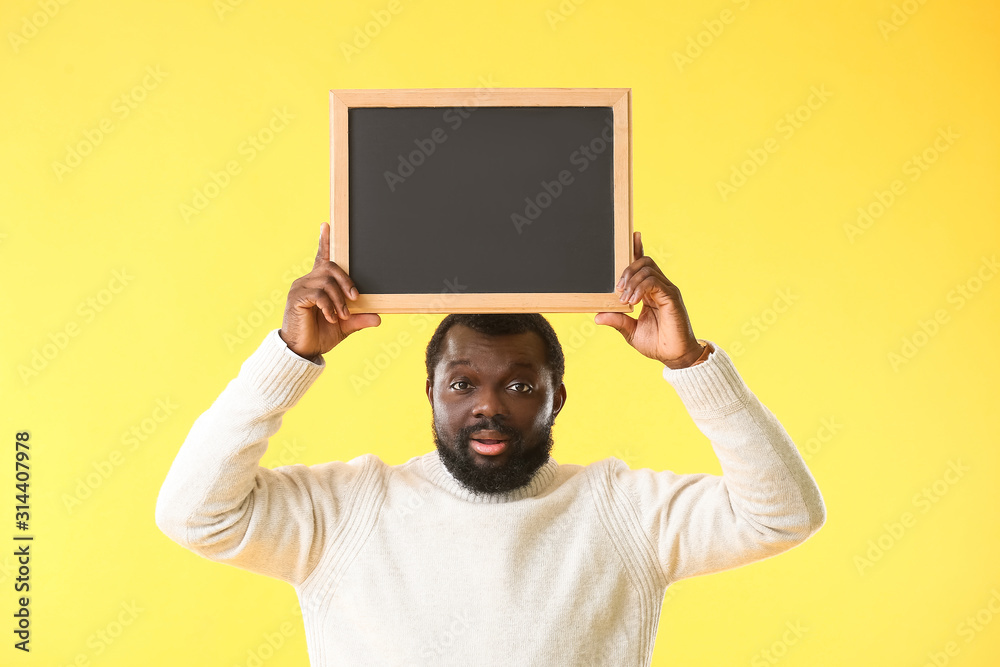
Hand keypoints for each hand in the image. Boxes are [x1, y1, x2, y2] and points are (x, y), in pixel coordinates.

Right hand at [279, 222, 379, 359]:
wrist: (302, 351)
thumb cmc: (320, 335)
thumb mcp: (344, 326)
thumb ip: (359, 319)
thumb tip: (379, 317)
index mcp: (318, 283)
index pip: (321, 257)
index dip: (324, 241)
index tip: (326, 225)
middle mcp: (308, 280)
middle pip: (331, 266)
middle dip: (347, 281)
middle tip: (355, 298)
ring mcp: (300, 287)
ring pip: (326, 281)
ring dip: (339, 299)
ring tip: (342, 315)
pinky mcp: (296, 297)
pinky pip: (318, 294)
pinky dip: (329, 306)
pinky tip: (332, 318)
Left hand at [595, 231, 704, 368]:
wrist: (675, 357)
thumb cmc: (657, 344)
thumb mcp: (631, 331)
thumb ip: (617, 320)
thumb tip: (597, 316)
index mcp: (651, 292)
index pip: (643, 265)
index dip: (637, 250)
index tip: (631, 237)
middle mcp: (660, 287)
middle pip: (644, 262)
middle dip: (627, 268)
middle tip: (617, 287)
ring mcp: (667, 290)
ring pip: (648, 269)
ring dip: (631, 280)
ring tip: (624, 298)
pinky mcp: (671, 297)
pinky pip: (654, 282)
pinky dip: (640, 288)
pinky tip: (633, 300)